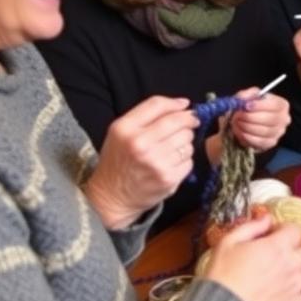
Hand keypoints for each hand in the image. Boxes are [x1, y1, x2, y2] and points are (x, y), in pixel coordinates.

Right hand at [86, 96, 199, 228]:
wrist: (111, 197)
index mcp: (125, 129)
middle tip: (190, 124)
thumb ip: (147, 115)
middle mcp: (140, 144)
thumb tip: (183, 104)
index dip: (176, 104)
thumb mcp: (121, 133)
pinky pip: (189, 160)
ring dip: (186, 142)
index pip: (157, 104)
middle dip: (188, 121)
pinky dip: (185, 159)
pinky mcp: (168, 178)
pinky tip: (172, 163)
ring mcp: (155, 162)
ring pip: (187, 141)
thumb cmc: (118, 161)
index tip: (185, 106)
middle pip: (178, 121)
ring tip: (173, 148)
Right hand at [204, 215, 300, 300]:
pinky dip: (294, 295)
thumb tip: (267, 219)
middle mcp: (290, 265)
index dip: (285, 230)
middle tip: (279, 255)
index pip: (296, 230)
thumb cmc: (221, 275)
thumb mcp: (229, 242)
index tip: (273, 235)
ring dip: (296, 273)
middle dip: (296, 250)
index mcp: (277, 246)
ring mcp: (293, 286)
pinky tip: (280, 294)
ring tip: (279, 276)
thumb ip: (252, 227)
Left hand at [228, 91, 290, 151]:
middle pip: (271, 119)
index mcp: (281, 105)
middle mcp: (284, 119)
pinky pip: (260, 142)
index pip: (275, 105)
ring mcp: (279, 132)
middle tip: (238, 115)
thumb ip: (245, 95)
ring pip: (265, 131)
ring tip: (237, 123)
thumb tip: (244, 101)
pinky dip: (248, 137)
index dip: (260, 106)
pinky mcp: (271, 143)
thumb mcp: (246, 96)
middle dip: (251, 117)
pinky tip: (241, 132)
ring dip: (247, 127)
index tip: (246, 106)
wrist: (244, 124)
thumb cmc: (248, 109)